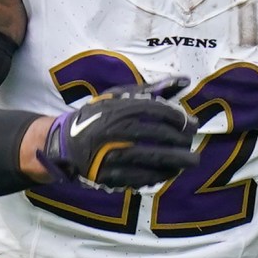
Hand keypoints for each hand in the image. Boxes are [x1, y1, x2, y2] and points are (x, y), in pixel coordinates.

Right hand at [34, 77, 201, 191]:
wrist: (64, 143)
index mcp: (119, 108)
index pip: (158, 111)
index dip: (179, 118)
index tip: (192, 125)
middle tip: (193, 144)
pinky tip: (170, 173)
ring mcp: (111, 153)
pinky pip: (140, 177)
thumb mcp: (120, 97)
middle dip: (182, 141)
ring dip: (176, 161)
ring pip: (152, 158)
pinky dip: (158, 176)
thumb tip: (185, 80)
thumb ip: (153, 89)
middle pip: (159, 135)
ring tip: (189, 162)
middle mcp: (116, 129)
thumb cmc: (98, 116)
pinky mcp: (108, 174)